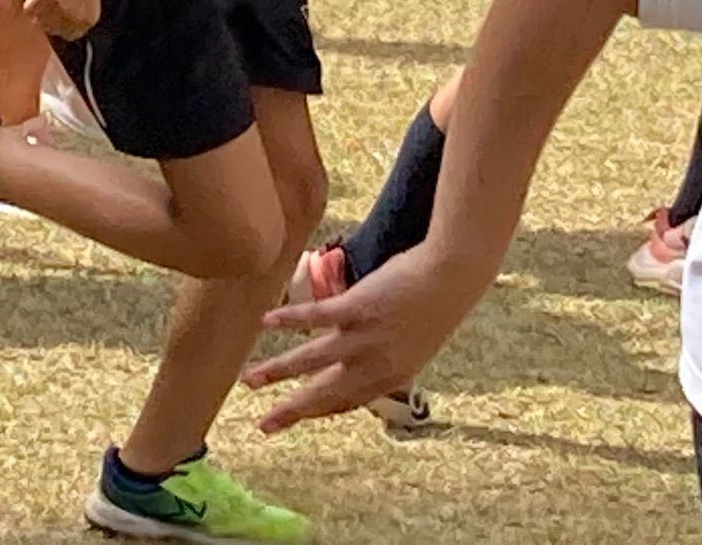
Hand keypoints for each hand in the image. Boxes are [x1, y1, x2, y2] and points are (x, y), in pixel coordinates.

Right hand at [25, 0, 101, 41]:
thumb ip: (75, 10)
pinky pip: (28, 7)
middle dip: (47, 15)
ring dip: (38, 7)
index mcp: (88, 20)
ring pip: (37, 20)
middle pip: (51, 29)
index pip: (69, 35)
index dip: (60, 22)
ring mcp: (57, 10)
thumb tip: (54, 24)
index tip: (58, 7)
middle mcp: (73, 19)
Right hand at [249, 245, 474, 433]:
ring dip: (278, 371)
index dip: (317, 410)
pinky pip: (316, 317)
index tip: (294, 416)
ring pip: (312, 360)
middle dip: (291, 409)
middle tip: (264, 424)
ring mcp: (365, 337)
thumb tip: (363, 359)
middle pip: (324, 392)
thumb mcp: (413, 343)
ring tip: (250, 379)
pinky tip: (266, 322)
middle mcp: (374, 365)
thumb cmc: (435, 305)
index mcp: (390, 377)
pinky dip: (289, 320)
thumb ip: (387, 356)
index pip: (346, 402)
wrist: (451, 277)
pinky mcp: (358, 307)